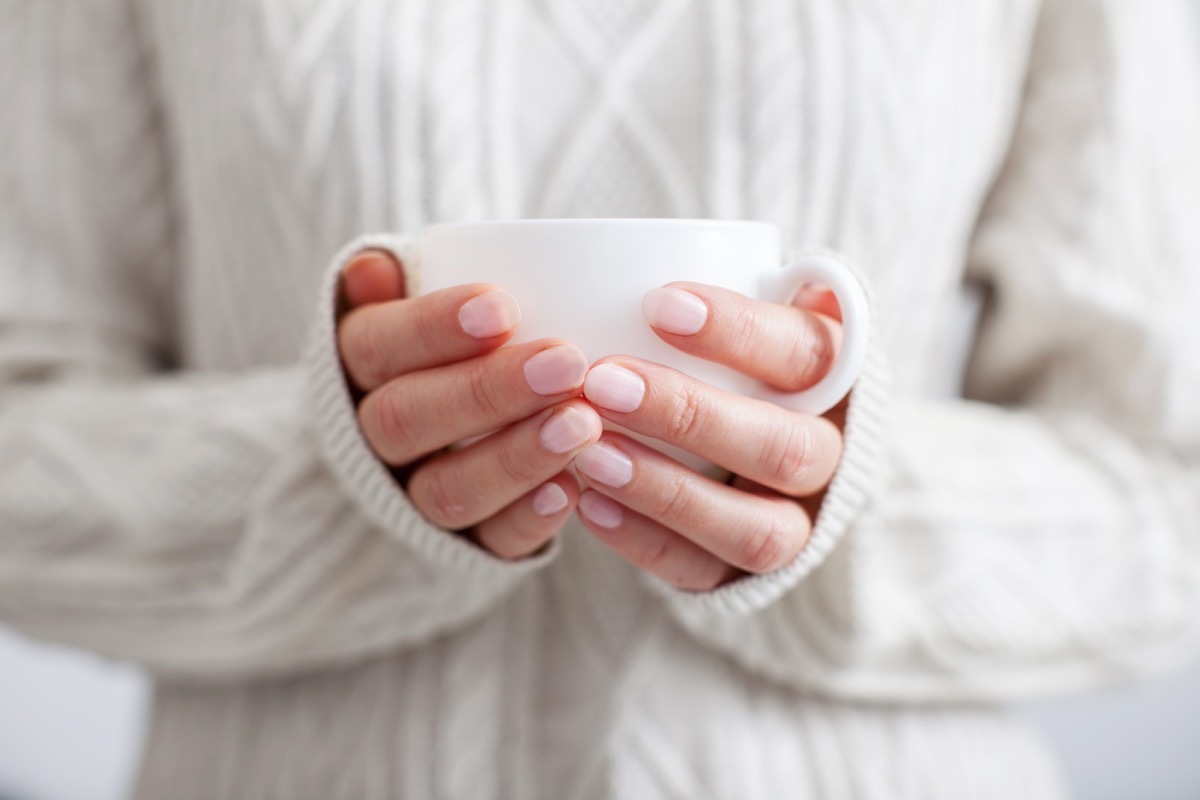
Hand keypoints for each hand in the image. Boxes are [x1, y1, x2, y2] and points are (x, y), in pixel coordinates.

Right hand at [337, 250, 601, 558]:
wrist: (461, 420)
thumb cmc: (462, 334)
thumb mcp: (430, 293)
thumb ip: (409, 278)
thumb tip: (372, 270)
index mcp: (360, 363)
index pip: (376, 346)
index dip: (432, 328)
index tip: (503, 307)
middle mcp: (374, 435)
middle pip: (407, 418)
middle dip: (487, 391)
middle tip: (565, 363)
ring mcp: (413, 495)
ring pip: (444, 489)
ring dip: (515, 457)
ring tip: (582, 424)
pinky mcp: (463, 544)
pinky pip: (488, 542)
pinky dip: (528, 518)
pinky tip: (573, 489)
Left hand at [573, 282, 845, 589]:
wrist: (779, 462)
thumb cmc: (745, 362)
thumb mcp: (755, 312)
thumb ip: (733, 285)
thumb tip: (644, 254)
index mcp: (838, 378)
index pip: (806, 353)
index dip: (739, 331)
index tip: (658, 303)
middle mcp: (830, 457)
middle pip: (781, 446)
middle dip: (688, 415)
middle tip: (602, 381)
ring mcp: (797, 523)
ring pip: (754, 528)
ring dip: (666, 490)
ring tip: (588, 453)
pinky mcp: (749, 574)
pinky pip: (705, 573)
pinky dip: (645, 543)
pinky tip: (587, 505)